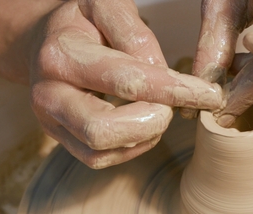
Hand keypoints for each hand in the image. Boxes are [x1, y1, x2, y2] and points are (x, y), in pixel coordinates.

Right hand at [30, 0, 223, 167]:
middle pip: (104, 129)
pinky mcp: (62, 141)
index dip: (174, 90)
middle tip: (172, 104)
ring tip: (156, 109)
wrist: (43, 43)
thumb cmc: (82, 23)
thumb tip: (162, 74)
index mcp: (62, 55)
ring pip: (102, 151)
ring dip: (144, 135)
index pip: (127, 81)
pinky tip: (142, 122)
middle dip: (152, 121)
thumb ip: (136, 34)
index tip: (209, 94)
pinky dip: (132, 146)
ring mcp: (52, 122)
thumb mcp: (106, 6)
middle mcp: (49, 94)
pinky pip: (101, 159)